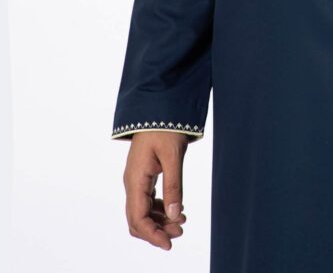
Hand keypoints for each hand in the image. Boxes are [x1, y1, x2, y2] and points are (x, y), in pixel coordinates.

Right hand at [122, 131, 189, 249]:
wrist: (158, 106)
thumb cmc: (165, 127)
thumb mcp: (173, 156)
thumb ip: (174, 186)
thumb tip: (175, 215)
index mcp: (135, 179)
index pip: (138, 218)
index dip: (152, 235)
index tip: (169, 244)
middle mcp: (132, 182)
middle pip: (137, 219)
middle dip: (157, 230)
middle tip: (181, 231)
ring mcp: (136, 179)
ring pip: (143, 211)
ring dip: (160, 221)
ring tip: (183, 222)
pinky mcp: (144, 176)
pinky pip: (147, 201)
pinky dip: (160, 209)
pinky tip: (177, 209)